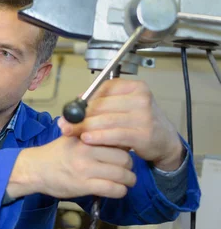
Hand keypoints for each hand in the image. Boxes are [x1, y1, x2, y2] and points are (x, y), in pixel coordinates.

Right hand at [7, 135, 136, 199]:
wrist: (34, 170)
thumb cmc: (54, 154)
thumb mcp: (71, 137)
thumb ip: (90, 133)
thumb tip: (115, 133)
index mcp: (85, 136)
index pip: (117, 139)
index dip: (125, 147)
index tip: (124, 152)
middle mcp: (87, 151)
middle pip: (124, 158)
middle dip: (129, 165)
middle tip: (127, 169)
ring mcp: (85, 169)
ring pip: (122, 174)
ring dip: (128, 180)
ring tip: (127, 181)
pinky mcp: (84, 186)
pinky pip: (113, 189)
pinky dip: (120, 191)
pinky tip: (118, 190)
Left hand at [58, 79, 184, 170]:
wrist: (165, 141)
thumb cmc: (139, 123)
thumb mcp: (123, 108)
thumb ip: (101, 104)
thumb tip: (73, 104)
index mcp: (135, 87)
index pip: (103, 89)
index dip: (82, 100)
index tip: (67, 110)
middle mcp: (141, 98)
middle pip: (102, 105)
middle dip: (79, 116)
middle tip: (63, 124)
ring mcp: (144, 116)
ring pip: (106, 120)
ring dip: (85, 127)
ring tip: (70, 132)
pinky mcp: (143, 133)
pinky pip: (115, 134)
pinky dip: (98, 137)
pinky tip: (86, 139)